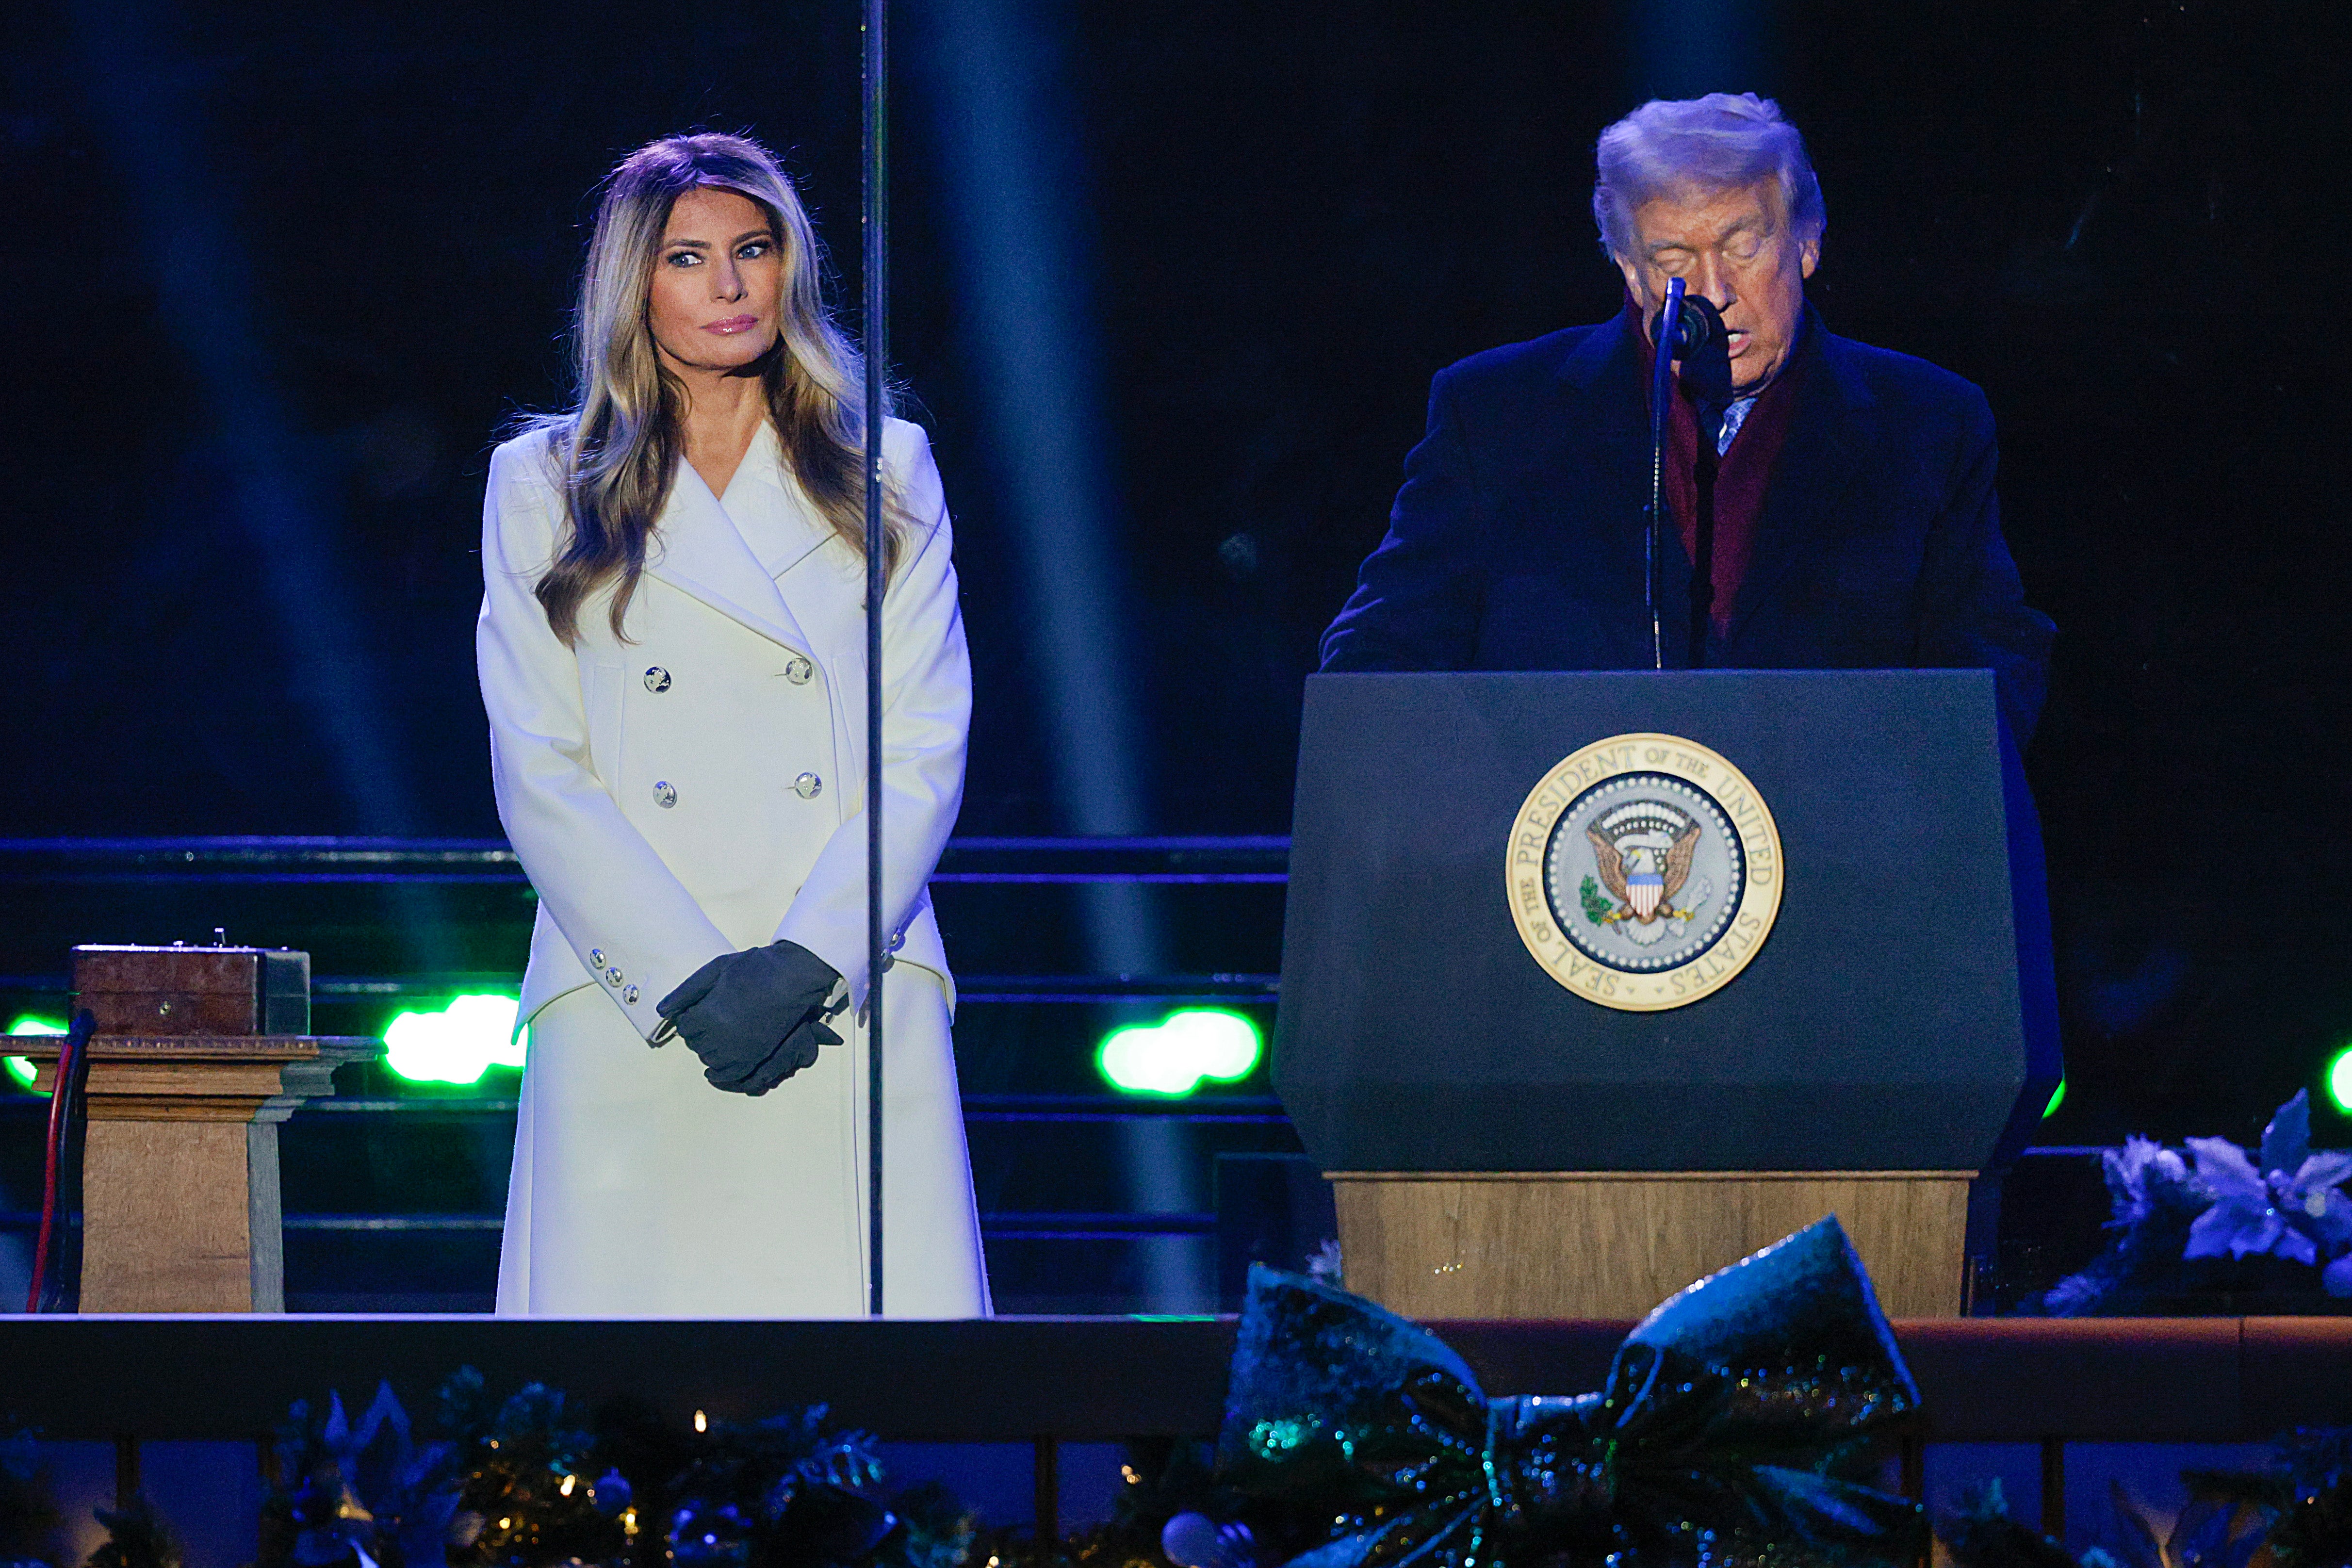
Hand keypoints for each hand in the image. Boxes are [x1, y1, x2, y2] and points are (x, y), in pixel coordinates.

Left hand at [656, 940, 841, 1093]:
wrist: (792, 977)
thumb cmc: (754, 968)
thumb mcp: (715, 970)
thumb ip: (685, 992)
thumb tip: (662, 1011)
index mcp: (709, 1014)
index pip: (684, 1027)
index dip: (689, 1017)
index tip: (698, 1009)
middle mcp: (722, 1036)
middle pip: (695, 1044)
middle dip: (698, 1032)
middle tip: (710, 1018)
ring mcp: (741, 1048)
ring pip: (710, 1059)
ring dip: (709, 1048)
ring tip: (719, 1032)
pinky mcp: (757, 1055)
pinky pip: (731, 1073)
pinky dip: (722, 1071)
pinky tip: (719, 1064)